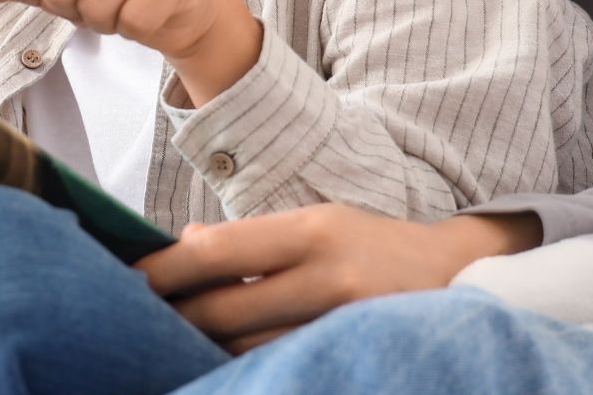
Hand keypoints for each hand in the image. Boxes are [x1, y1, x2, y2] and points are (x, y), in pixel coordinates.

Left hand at [136, 206, 539, 353]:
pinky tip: (230, 364)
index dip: (164, 270)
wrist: (463, 277)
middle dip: (176, 319)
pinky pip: (284, 367)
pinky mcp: (353, 352)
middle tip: (137, 322)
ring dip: (208, 349)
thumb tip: (185, 246)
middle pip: (224, 310)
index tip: (129, 279)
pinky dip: (251, 367)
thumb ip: (254, 240)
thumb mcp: (319, 224)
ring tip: (176, 344)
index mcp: (311, 230)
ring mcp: (342, 322)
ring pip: (249, 349)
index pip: (217, 251)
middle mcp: (326, 274)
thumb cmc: (373, 248)